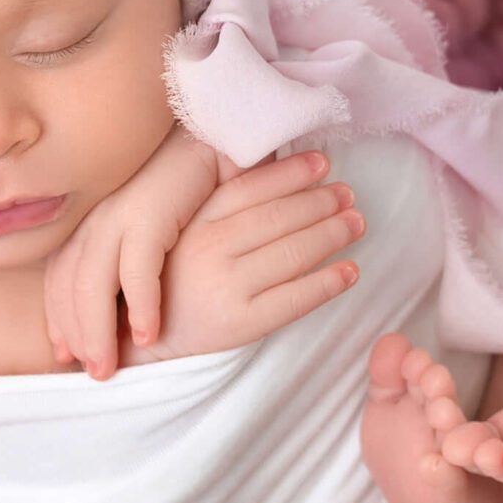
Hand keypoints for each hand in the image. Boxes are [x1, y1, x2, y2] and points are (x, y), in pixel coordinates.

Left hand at [43, 125, 222, 379]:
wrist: (211, 132)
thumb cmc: (184, 184)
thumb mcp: (148, 223)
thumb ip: (132, 256)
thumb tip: (126, 303)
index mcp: (91, 223)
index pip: (60, 280)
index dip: (59, 320)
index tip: (66, 355)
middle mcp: (95, 220)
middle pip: (69, 289)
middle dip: (76, 335)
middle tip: (94, 373)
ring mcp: (117, 216)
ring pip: (93, 286)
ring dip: (99, 331)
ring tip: (110, 366)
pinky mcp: (148, 212)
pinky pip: (137, 270)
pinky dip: (142, 305)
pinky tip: (150, 334)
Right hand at [130, 146, 364, 365]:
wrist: (145, 339)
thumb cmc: (177, 278)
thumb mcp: (185, 232)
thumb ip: (221, 204)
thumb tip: (275, 167)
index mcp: (196, 221)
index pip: (253, 188)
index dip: (291, 173)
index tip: (322, 163)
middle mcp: (210, 250)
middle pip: (278, 219)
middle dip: (321, 203)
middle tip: (349, 196)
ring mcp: (225, 287)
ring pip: (292, 254)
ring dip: (332, 235)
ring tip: (356, 224)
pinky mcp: (240, 323)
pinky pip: (294, 299)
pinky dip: (327, 283)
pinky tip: (350, 271)